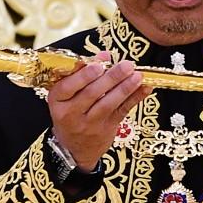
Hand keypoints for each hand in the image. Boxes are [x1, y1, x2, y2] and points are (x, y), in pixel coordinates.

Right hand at [46, 51, 149, 169]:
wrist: (74, 147)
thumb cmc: (70, 112)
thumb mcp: (67, 95)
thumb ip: (83, 73)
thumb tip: (104, 55)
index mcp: (57, 101)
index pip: (67, 87)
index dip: (84, 76)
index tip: (99, 65)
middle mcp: (71, 113)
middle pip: (91, 94)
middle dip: (111, 78)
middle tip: (126, 65)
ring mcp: (89, 123)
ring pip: (107, 104)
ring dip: (125, 88)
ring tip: (137, 75)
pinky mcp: (106, 129)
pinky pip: (121, 111)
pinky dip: (134, 99)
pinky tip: (144, 88)